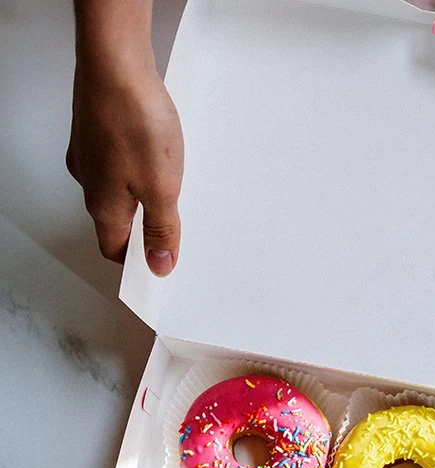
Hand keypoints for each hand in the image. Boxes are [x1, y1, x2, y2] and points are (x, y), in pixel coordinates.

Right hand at [67, 65, 183, 275]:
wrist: (114, 62)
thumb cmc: (135, 123)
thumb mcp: (161, 190)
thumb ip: (162, 230)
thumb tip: (160, 265)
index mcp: (103, 206)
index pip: (114, 248)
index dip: (136, 261)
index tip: (157, 264)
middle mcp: (89, 181)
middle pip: (116, 220)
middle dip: (144, 229)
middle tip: (172, 230)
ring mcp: (89, 152)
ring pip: (117, 188)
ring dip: (142, 196)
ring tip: (171, 190)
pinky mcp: (97, 128)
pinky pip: (117, 161)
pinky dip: (137, 168)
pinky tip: (156, 156)